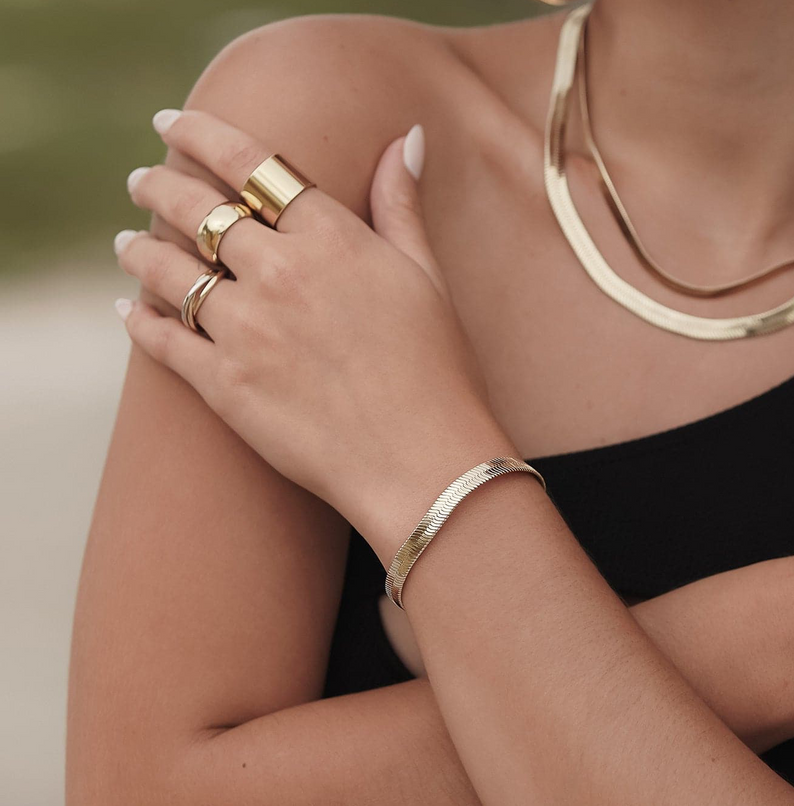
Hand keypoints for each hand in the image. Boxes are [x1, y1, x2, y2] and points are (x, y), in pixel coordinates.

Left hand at [114, 111, 511, 554]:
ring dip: (138, 249)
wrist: (424, 463)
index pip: (249, 164)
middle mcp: (280, 274)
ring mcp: (246, 331)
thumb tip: (404, 139)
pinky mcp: (225, 387)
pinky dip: (137, 320)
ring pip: (166, 270)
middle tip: (141, 179)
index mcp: (332, 240)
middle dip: (158, 186)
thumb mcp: (427, 278)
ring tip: (126, 244)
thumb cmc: (438, 371)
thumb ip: (401, 206)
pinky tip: (127, 310)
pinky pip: (161, 340)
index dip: (202, 135)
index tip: (174, 124)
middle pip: (195, 210)